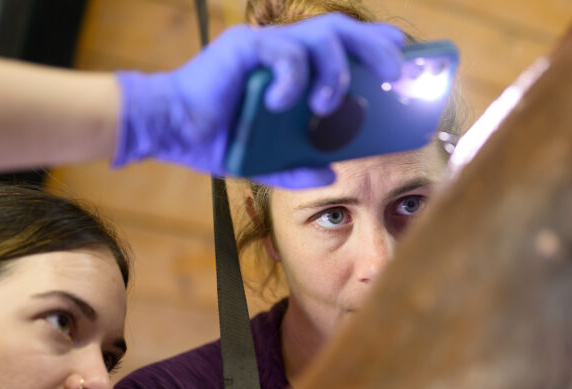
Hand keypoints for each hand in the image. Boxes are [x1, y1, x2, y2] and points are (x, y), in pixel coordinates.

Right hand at [112, 13, 404, 187]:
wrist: (168, 131)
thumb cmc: (213, 140)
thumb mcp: (264, 161)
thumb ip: (296, 168)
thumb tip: (331, 175)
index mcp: (290, 68)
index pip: (342, 45)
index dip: (376, 47)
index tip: (403, 62)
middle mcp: (281, 49)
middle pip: (341, 30)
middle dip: (376, 48)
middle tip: (394, 76)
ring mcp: (264, 45)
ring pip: (321, 35)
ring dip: (337, 70)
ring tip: (329, 103)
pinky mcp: (245, 48)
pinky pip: (285, 52)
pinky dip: (295, 78)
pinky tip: (285, 102)